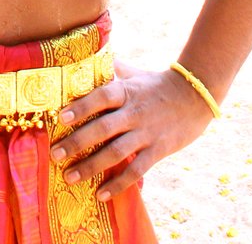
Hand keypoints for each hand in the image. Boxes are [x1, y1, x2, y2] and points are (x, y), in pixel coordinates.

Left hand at [48, 61, 212, 202]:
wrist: (195, 97)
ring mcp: (146, 134)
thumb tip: (83, 58)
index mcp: (127, 92)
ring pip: (116, 153)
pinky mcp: (158, 151)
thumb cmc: (156, 84)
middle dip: (77, 143)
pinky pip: (136, 171)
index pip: (102, 97)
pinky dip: (118, 184)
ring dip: (91, 167)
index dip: (82, 106)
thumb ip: (110, 69)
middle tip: (55, 155)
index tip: (61, 117)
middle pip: (103, 129)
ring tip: (70, 177)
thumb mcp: (134, 73)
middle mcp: (135, 113)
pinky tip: (101, 195)